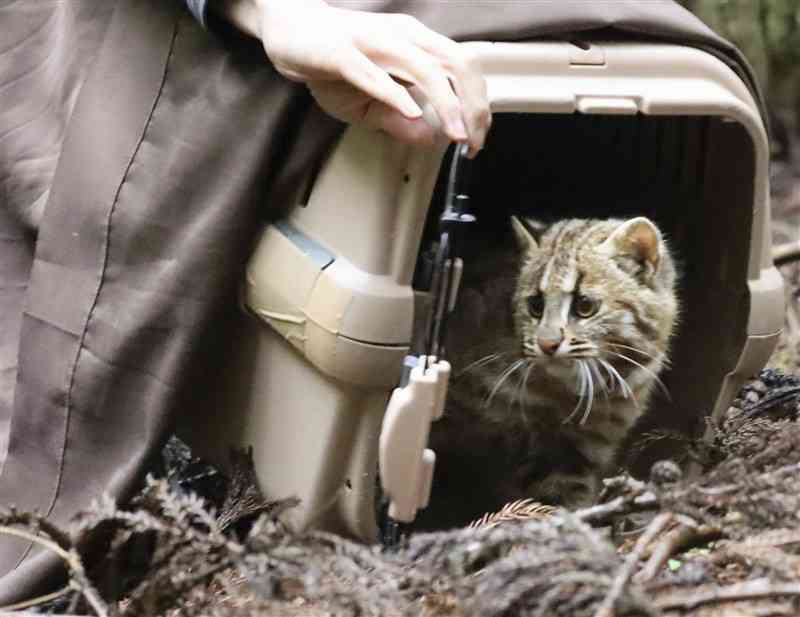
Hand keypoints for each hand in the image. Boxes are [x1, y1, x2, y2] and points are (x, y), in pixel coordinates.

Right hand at [216, 0, 490, 155]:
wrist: (287, 32)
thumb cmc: (330, 62)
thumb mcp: (369, 103)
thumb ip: (398, 121)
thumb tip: (430, 139)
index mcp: (416, 43)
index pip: (464, 69)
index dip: (478, 105)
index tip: (477, 139)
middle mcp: (404, 36)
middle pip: (457, 64)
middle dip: (472, 106)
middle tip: (472, 141)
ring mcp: (374, 41)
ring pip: (425, 68)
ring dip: (446, 103)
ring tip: (453, 132)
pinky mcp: (342, 51)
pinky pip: (373, 72)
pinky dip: (396, 92)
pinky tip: (411, 111)